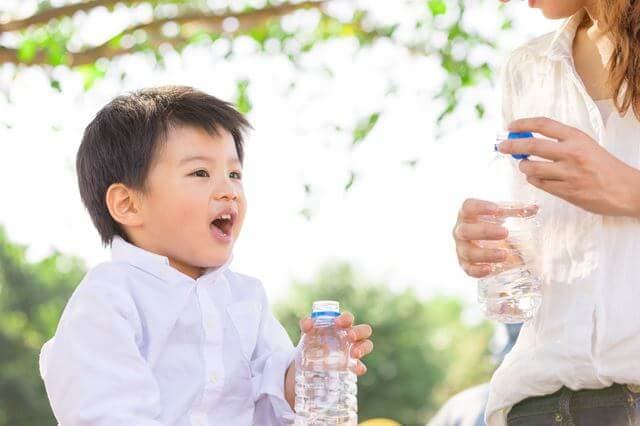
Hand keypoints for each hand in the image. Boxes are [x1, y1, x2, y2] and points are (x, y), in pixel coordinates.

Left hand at [284, 312, 372, 407]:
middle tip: (350, 336)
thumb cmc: (313, 340)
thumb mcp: (308, 332)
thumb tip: (307, 324)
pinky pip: (361, 366)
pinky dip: (359, 367)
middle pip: (364, 330)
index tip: (338, 322)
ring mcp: (354, 350)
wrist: (310, 361)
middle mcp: (351, 336)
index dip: (346, 318)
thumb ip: (306, 324)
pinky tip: (355, 369)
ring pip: (367, 345)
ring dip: (363, 348)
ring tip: (354, 354)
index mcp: (342, 325)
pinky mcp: (352, 366)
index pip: (348, 318)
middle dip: (359, 332)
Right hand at [453, 199, 514, 277]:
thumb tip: (535, 208)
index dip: (480, 207)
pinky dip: (477, 271)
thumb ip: (517, 211)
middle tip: (505, 232)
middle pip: (465, 231)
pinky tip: (489, 269)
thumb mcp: (503, 216)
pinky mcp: (465, 264)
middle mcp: (460, 231)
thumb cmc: (492, 224)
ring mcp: (461, 248)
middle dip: (484, 232)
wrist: (482, 242)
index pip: (468, 207)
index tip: (496, 209)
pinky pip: (468, 269)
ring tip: (504, 254)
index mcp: (467, 214)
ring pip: (467, 252)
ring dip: (485, 254)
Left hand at [498, 117, 639, 217]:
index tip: (510, 126)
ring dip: (523, 166)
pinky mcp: (566, 191)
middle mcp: (572, 153)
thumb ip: (562, 143)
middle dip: (512, 145)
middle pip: (532, 145)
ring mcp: (568, 173)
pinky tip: (536, 177)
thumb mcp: (586, 146)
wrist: (626, 189)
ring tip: (525, 165)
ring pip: (531, 167)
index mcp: (577, 138)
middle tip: (502, 146)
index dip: (523, 123)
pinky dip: (533, 179)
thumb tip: (529, 140)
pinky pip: (539, 184)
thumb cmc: (605, 167)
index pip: (544, 124)